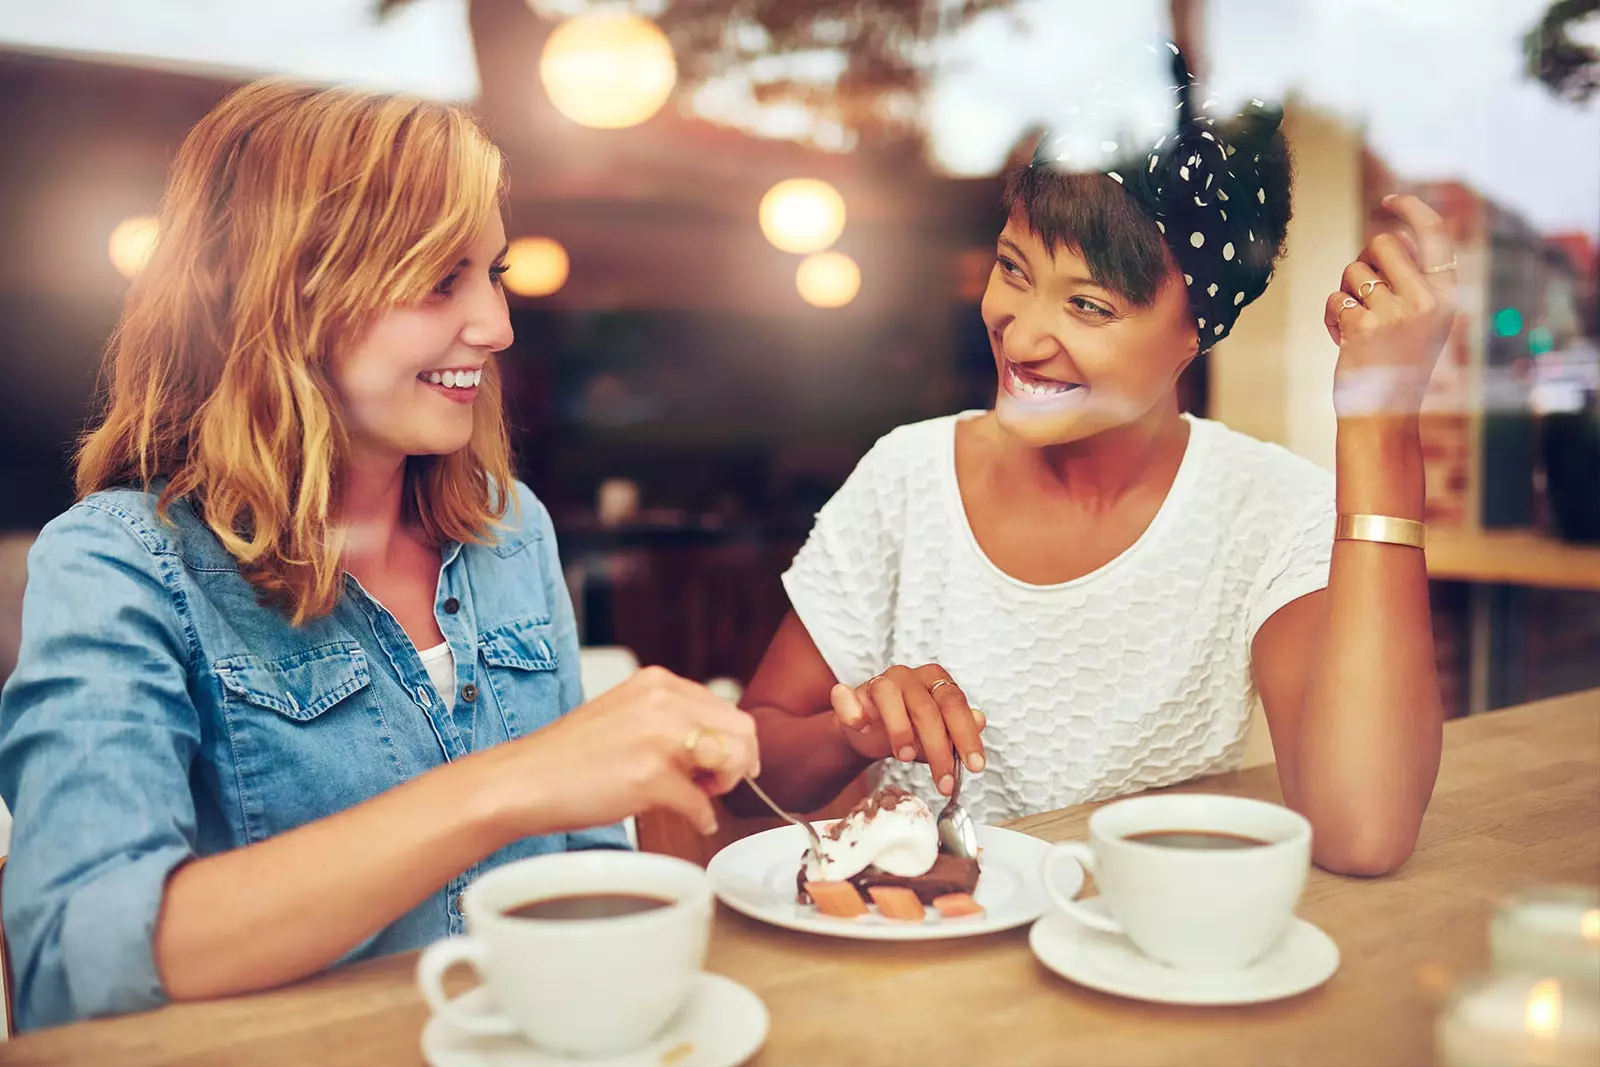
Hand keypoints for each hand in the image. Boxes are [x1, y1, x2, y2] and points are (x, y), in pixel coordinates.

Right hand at [486, 666, 758, 836]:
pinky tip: (692, 820)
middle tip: (716, 784)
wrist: (522, 781)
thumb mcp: (627, 715)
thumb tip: (717, 747)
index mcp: (658, 682)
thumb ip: (670, 720)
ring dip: (724, 786)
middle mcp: (663, 700)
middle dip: (737, 763)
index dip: (732, 742)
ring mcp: (658, 736)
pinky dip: (702, 818)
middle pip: (741, 731)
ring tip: (700, 797)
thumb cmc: (569, 757)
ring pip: (731, 761)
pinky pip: (702, 803)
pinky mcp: (651, 775)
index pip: (727, 708)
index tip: (723, 764)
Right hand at [830, 664, 986, 795]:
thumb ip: (957, 729)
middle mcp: (907, 676)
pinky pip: (847, 697)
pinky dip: (854, 712)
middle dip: (938, 748)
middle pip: (926, 708)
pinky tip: (863, 729)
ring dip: (900, 729)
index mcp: (934, 680)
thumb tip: (980, 721)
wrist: (868, 732)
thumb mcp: (938, 733)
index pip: (954, 704)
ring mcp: (877, 682)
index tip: (975, 766)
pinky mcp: (850, 695)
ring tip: (907, 758)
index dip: (966, 736)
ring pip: (889, 696)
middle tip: (944, 781)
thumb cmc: (907, 729)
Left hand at [1324, 193, 1458, 419]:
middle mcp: (1427, 300)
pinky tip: (1344, 342)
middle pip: (1382, 242)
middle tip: (1365, 296)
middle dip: (1364, 262)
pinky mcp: (1364, 326)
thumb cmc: (1397, 367)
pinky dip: (1332, 318)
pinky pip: (1334, 299)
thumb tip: (1389, 238)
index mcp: (1446, 295)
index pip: (1435, 233)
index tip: (1389, 199)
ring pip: (1353, 270)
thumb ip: (1413, 282)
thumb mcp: (1422, 322)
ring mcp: (1396, 313)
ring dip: (1346, 293)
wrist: (1385, 416)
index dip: (1411, 208)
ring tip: (1358, 326)